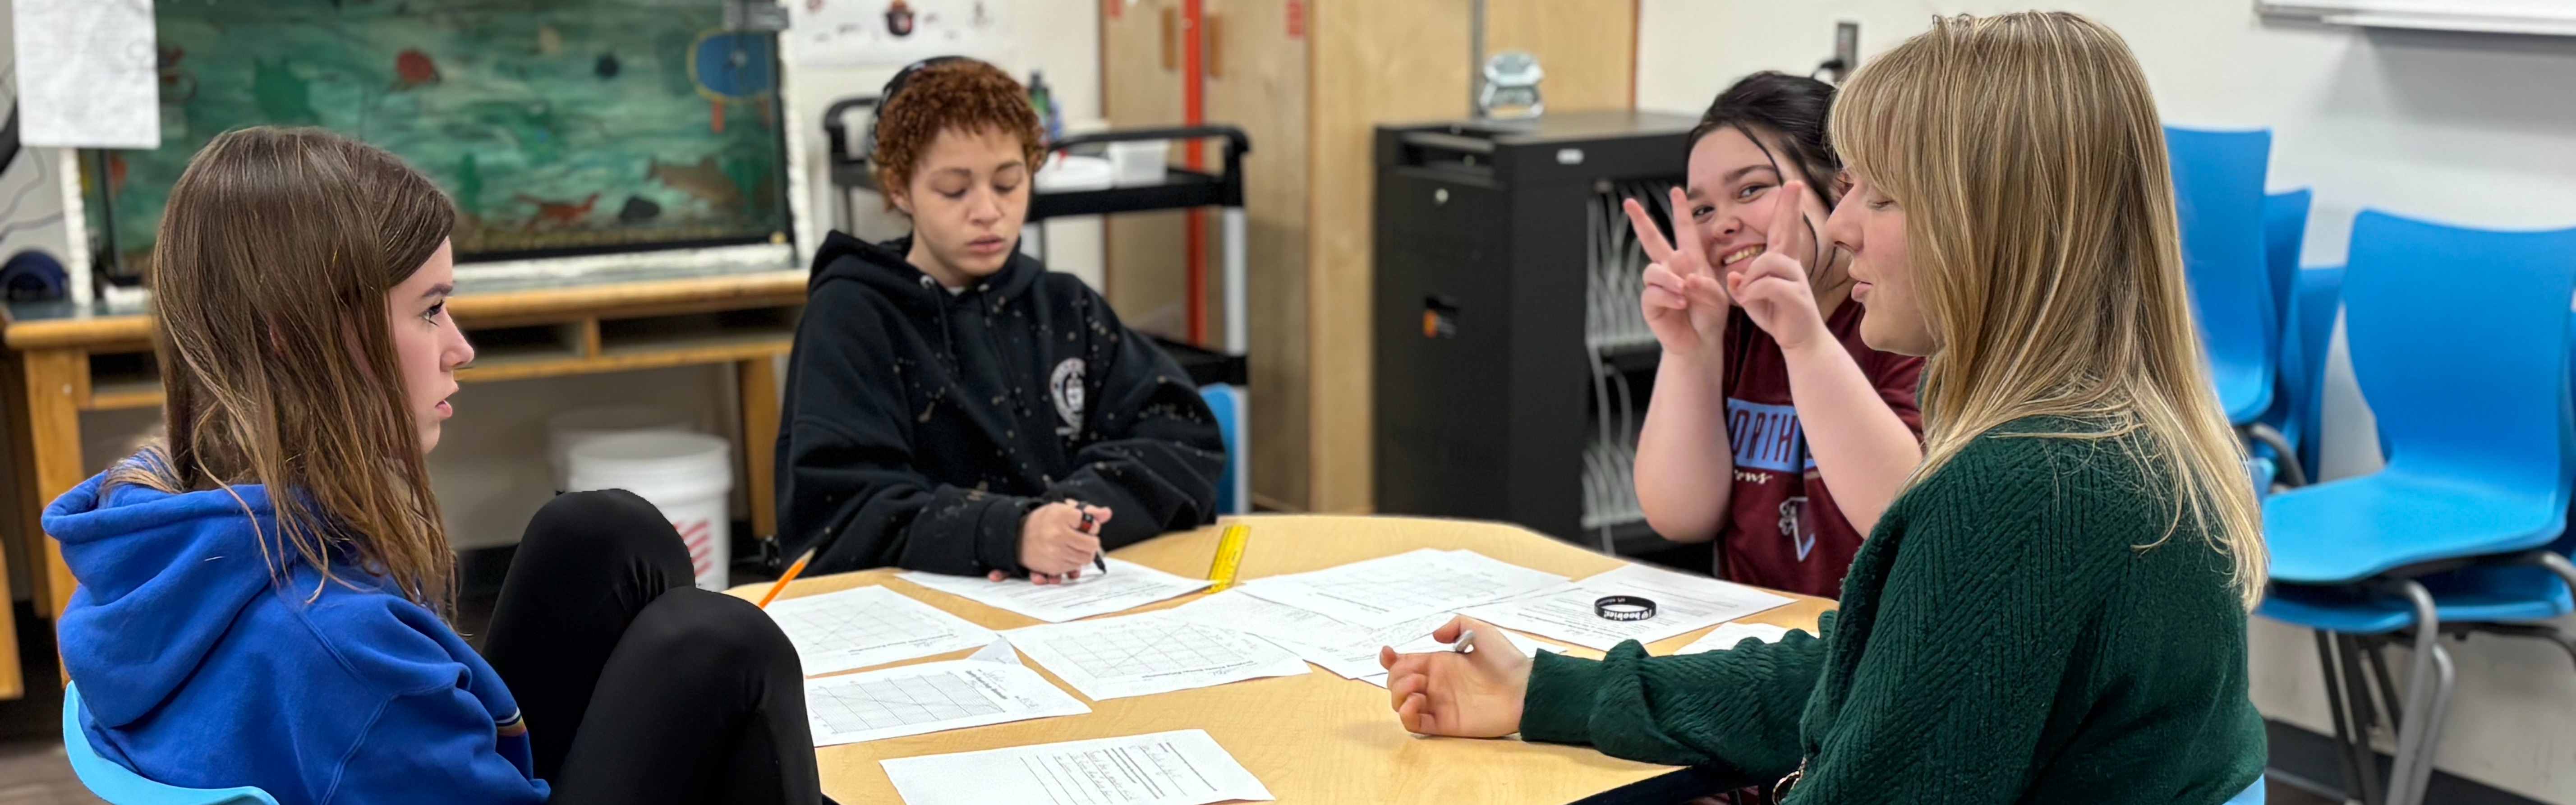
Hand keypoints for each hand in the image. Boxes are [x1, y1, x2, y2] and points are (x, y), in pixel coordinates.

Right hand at [1006, 502, 1110, 584]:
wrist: (1017, 535)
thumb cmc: (1044, 520)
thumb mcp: (1064, 508)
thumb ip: (1088, 511)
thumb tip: (1107, 513)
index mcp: (1062, 516)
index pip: (1093, 525)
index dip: (1091, 525)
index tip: (1084, 525)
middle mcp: (1059, 535)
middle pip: (1093, 544)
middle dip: (1090, 541)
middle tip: (1082, 538)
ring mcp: (1056, 553)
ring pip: (1086, 558)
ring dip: (1083, 553)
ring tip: (1072, 545)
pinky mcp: (1053, 567)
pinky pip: (1075, 568)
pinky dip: (1074, 562)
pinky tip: (1065, 554)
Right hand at [1378, 616, 1530, 738]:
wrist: (1524, 688)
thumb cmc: (1506, 660)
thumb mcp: (1480, 630)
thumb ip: (1455, 625)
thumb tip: (1433, 636)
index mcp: (1439, 663)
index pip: (1405, 663)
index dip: (1390, 659)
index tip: (1388, 652)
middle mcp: (1435, 684)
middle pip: (1398, 683)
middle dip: (1396, 677)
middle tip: (1416, 675)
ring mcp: (1439, 704)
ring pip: (1401, 703)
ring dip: (1399, 693)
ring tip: (1418, 687)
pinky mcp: (1444, 723)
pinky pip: (1415, 724)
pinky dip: (1406, 715)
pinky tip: (1415, 703)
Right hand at [1625, 189, 1730, 360]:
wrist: (1700, 342)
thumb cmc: (1711, 316)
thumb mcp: (1718, 296)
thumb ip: (1704, 282)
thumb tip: (1681, 271)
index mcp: (1690, 261)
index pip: (1684, 230)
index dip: (1680, 211)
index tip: (1676, 191)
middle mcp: (1670, 269)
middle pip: (1652, 239)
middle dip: (1641, 220)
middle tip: (1629, 203)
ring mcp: (1658, 285)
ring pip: (1653, 269)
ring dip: (1669, 278)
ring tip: (1684, 291)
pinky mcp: (1650, 302)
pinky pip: (1652, 291)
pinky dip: (1667, 295)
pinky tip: (1680, 302)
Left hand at [1727, 181, 1831, 353]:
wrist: (1800, 342)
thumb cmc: (1777, 317)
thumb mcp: (1752, 299)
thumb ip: (1742, 285)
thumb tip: (1734, 276)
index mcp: (1781, 264)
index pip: (1784, 230)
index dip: (1788, 208)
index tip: (1794, 184)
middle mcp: (1791, 267)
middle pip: (1786, 233)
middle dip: (1790, 207)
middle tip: (1795, 182)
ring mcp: (1796, 281)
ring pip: (1767, 263)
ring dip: (1751, 277)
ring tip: (1746, 295)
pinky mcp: (1796, 297)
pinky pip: (1768, 285)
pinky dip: (1752, 292)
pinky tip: (1747, 301)